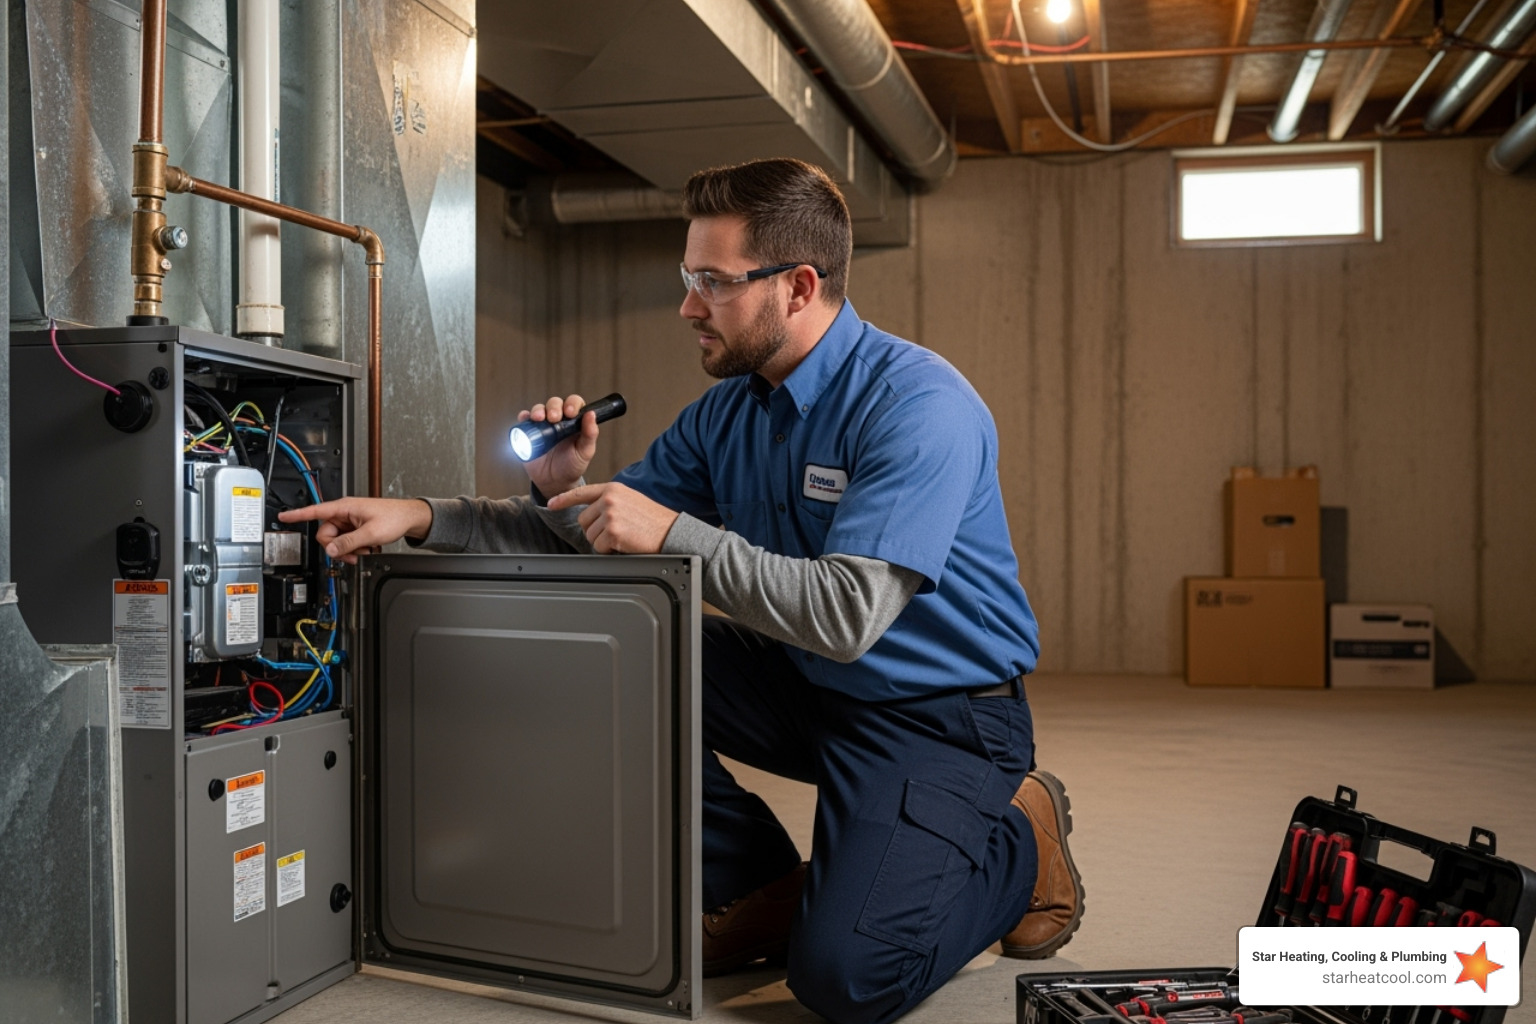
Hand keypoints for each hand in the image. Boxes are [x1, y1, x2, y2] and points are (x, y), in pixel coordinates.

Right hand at [277, 497, 432, 563]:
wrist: (409, 519)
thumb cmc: (394, 518)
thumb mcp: (370, 534)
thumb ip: (348, 543)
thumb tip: (330, 550)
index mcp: (344, 508)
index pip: (315, 511)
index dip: (297, 515)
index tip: (283, 517)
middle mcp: (344, 513)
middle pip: (325, 534)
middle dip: (337, 547)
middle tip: (353, 553)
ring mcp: (349, 521)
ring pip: (336, 541)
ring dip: (347, 549)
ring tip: (364, 549)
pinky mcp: (355, 528)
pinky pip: (345, 542)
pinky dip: (354, 548)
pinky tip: (366, 547)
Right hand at [520, 393, 599, 495]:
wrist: (554, 482)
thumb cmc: (572, 466)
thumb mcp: (585, 452)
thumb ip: (590, 434)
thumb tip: (591, 414)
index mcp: (574, 421)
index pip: (574, 403)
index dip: (572, 404)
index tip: (570, 413)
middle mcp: (558, 420)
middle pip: (555, 403)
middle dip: (554, 407)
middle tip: (554, 418)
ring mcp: (543, 425)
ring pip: (539, 409)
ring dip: (538, 410)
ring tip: (538, 418)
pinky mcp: (529, 433)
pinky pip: (524, 421)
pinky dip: (523, 417)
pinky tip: (525, 419)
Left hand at [547, 483, 678, 554]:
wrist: (672, 530)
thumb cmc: (654, 519)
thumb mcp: (630, 500)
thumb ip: (610, 502)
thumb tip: (592, 515)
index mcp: (613, 489)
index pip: (582, 493)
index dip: (563, 499)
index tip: (550, 504)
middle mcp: (609, 499)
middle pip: (583, 521)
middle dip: (595, 531)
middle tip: (615, 532)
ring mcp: (610, 515)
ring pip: (590, 536)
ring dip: (604, 542)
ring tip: (624, 536)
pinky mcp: (613, 531)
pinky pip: (599, 547)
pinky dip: (610, 550)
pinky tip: (625, 543)